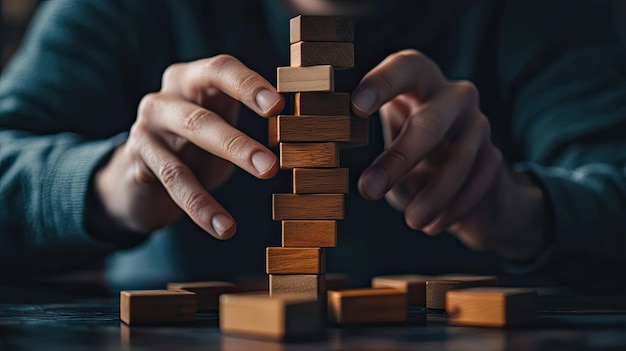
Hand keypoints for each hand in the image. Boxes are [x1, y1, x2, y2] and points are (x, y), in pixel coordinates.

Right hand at [90, 55, 283, 239]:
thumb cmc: (196, 144)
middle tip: (272, 165)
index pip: (220, 70)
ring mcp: (148, 127)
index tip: (279, 105)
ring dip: (226, 164)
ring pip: (187, 146)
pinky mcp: (139, 159)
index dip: (248, 85)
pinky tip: (224, 227)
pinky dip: (201, 206)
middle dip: (238, 141)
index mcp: (192, 80)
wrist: (142, 176)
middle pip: (202, 115)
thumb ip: (251, 115)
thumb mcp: (223, 124)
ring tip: (259, 183)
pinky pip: (173, 182)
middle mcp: (166, 98)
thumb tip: (306, 128)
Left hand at [352, 50, 547, 261]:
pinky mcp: (495, 156)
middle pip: (430, 121)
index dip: (382, 83)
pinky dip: (454, 208)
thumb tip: (355, 177)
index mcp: (419, 83)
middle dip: (399, 159)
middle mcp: (453, 95)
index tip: (357, 107)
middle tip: (368, 190)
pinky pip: (478, 183)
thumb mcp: (390, 150)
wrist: (467, 183)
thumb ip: (375, 156)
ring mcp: (478, 124)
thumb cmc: (413, 158)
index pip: (405, 68)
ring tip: (411, 222)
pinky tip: (433, 225)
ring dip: (433, 194)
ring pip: (459, 158)